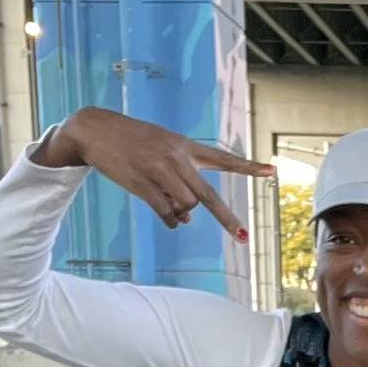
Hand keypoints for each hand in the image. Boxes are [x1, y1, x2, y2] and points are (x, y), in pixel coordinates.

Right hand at [29, 106, 270, 235]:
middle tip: (241, 237)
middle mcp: (176, 158)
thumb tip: (187, 220)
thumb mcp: (160, 149)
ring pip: (184, 206)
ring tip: (167, 202)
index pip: (222, 158)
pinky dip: (170, 220)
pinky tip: (169, 218)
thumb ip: (179, 179)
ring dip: (181, 213)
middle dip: (226, 219)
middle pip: (206, 196)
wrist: (95, 129)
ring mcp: (159, 171)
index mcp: (184, 146)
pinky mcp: (142, 184)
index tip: (272, 171)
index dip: (247, 166)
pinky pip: (165, 212)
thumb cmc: (130, 140)